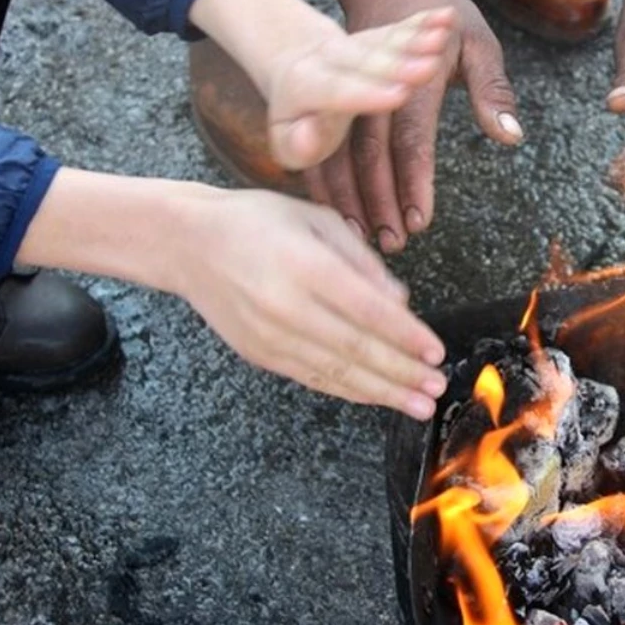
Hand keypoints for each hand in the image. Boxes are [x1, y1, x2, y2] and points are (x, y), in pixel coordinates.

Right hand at [18, 169, 447, 419]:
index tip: (437, 351)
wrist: (187, 244)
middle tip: (437, 387)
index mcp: (304, 265)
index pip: (367, 310)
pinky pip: (314, 378)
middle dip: (403, 373)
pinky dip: (350, 390)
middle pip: (356, 349)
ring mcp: (270, 336)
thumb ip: (362, 260)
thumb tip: (401, 303)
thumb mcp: (318, 219)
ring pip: (336, 372)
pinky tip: (378, 397)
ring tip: (419, 405)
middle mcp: (286, 306)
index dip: (406, 336)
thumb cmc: (258, 221)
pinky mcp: (261, 354)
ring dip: (383, 392)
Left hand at [262, 7, 459, 171]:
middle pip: (367, 61)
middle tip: (430, 67)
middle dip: (399, 64)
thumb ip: (295, 145)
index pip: (337, 91)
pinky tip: (446, 16)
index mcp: (307, 84)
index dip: (366, 93)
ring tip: (442, 35)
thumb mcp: (282, 139)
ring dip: (416, 40)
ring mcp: (357, 46)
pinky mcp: (378, 38)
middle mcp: (332, 59)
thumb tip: (309, 140)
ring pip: (387, 41)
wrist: (292, 64)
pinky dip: (423, 22)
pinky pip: (401, 28)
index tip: (397, 94)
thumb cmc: (293, 118)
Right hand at [314, 0, 520, 252]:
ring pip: (341, 151)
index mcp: (416, 75)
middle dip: (378, 199)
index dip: (414, 180)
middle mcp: (376, 84)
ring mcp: (350, 88)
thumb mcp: (479, 43)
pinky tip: (340, 211)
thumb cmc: (445, 18)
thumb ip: (493, 92)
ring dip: (351, 196)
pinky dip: (329, 179)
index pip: (412, 137)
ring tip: (365, 236)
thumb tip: (509, 135)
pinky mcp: (336, 95)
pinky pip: (326, 143)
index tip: (419, 219)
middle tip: (391, 242)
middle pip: (370, 152)